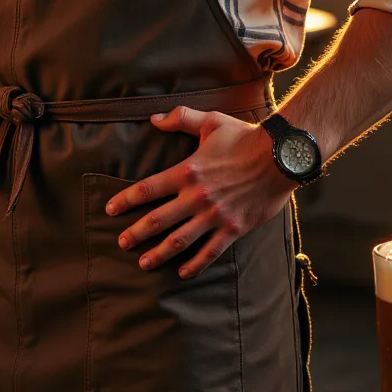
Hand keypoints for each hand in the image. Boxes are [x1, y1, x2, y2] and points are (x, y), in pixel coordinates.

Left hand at [105, 107, 291, 277]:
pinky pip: (210, 252)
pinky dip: (195, 264)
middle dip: (136, 233)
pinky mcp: (233, 229)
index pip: (147, 189)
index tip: (110, 209)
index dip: (126, 200)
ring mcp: (214, 216)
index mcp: (187, 172)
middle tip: (121, 243)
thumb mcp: (211, 122)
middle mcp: (197, 197)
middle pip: (158, 220)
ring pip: (180, 240)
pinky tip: (182, 272)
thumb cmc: (245, 137)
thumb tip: (153, 119)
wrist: (281, 157)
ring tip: (144, 263)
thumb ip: (180, 119)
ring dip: (159, 254)